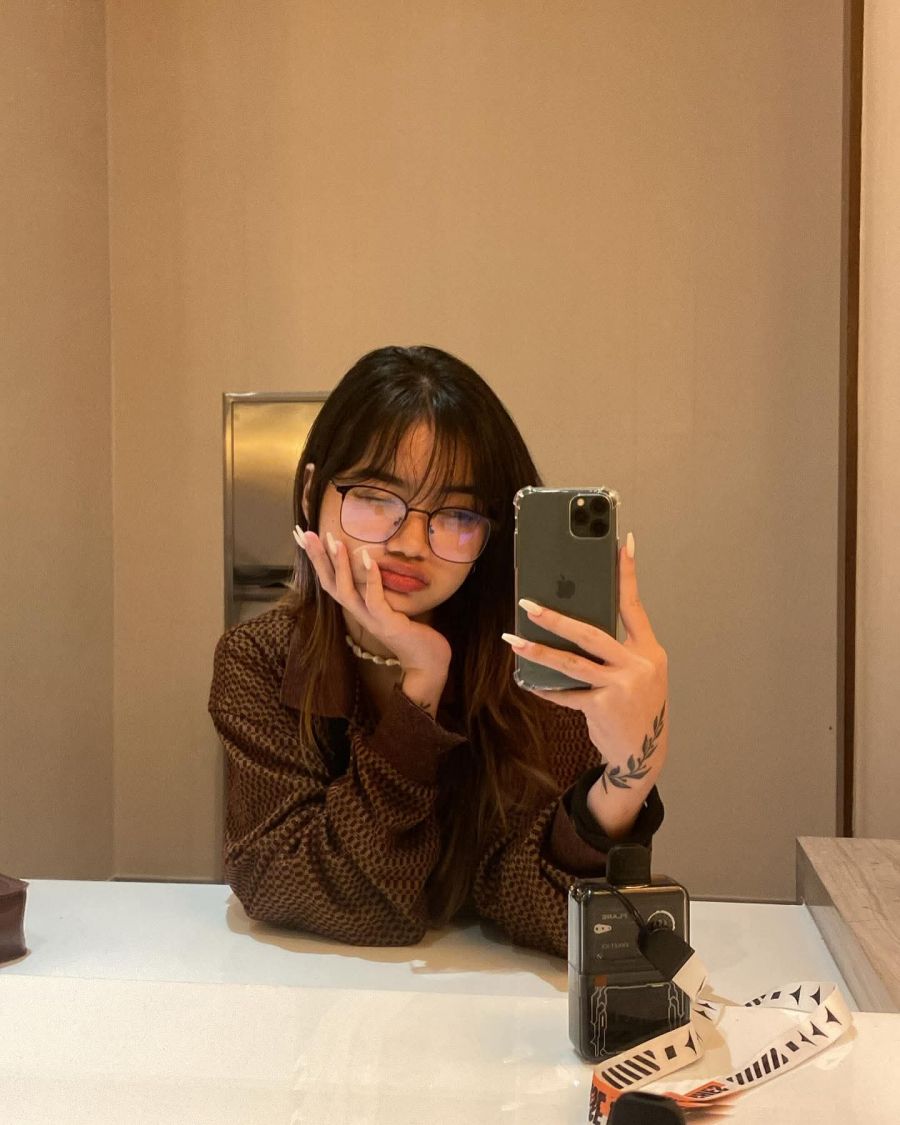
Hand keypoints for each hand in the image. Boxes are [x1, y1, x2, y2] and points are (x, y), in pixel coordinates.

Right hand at [294, 527, 451, 683]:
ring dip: (339, 565)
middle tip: (305, 534)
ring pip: (346, 591)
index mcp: (359, 608)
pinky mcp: (388, 624)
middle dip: (317, 558)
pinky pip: (374, 599)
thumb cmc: (413, 634)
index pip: (331, 581)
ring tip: (334, 541)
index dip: (317, 560)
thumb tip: (376, 563)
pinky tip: (368, 558)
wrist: (428, 664)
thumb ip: (380, 589)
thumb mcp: (392, 606)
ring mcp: (372, 620)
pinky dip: (371, 578)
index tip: (304, 537)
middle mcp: (360, 614)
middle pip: (330, 585)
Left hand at [504, 534, 667, 827]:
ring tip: (514, 640)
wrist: (643, 754)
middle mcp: (638, 665)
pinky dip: (546, 687)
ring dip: (539, 651)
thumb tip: (574, 623)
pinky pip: (566, 693)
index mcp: (649, 650)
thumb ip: (617, 649)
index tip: (620, 542)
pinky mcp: (603, 707)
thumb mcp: (639, 673)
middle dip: (557, 618)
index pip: (634, 604)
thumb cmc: (636, 705)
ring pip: (572, 663)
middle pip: (592, 633)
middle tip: (528, 604)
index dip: (627, 573)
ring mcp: (621, 687)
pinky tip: (527, 680)